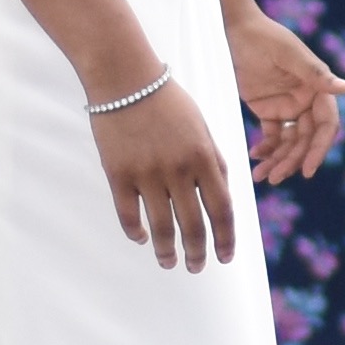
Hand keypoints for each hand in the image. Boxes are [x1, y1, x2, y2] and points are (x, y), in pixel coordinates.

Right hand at [93, 80, 241, 271]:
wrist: (125, 77)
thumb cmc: (168, 100)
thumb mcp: (202, 126)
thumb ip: (214, 161)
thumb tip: (222, 196)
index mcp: (204, 157)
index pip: (222, 209)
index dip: (226, 238)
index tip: (225, 257)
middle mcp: (179, 169)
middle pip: (194, 225)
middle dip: (198, 253)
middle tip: (197, 267)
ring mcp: (147, 173)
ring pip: (162, 227)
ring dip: (167, 251)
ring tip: (169, 262)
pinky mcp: (118, 173)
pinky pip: (129, 215)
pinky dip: (136, 232)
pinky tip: (142, 239)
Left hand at [229, 9, 344, 185]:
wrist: (236, 29)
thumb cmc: (265, 36)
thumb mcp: (288, 54)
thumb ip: (315, 73)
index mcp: (318, 87)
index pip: (326, 125)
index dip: (319, 149)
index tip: (308, 170)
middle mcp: (307, 100)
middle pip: (305, 140)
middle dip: (292, 160)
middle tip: (274, 177)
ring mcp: (288, 106)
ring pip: (289, 143)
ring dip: (278, 160)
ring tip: (261, 176)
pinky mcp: (269, 110)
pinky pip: (272, 136)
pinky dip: (266, 149)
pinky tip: (255, 156)